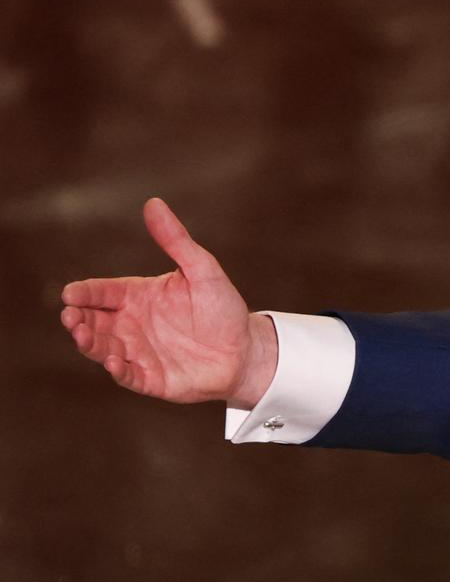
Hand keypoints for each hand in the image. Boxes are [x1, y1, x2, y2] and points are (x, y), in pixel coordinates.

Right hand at [59, 197, 275, 405]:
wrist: (247, 350)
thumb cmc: (223, 309)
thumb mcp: (203, 271)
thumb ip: (176, 241)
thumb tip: (153, 203)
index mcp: (137, 296)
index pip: (101, 292)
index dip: (84, 293)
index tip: (71, 293)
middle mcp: (130, 324)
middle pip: (93, 320)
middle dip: (77, 319)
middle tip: (71, 316)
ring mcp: (137, 352)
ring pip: (101, 348)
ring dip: (89, 343)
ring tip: (83, 334)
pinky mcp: (149, 378)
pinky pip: (127, 375)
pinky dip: (117, 370)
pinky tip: (113, 362)